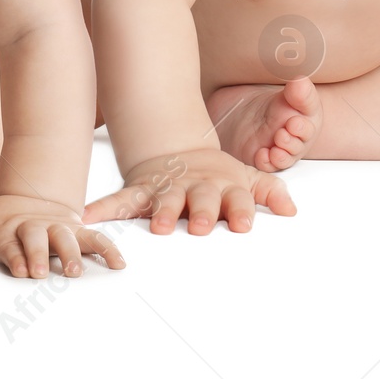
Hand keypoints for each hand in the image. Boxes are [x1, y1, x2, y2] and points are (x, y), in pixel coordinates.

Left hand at [0, 194, 125, 277]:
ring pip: (67, 237)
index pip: (11, 244)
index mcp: (9, 228)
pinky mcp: (77, 231)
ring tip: (74, 272)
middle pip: (38, 239)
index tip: (20, 270)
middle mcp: (35, 227)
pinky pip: (95, 238)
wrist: (29, 199)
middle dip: (39, 255)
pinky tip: (118, 264)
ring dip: (71, 253)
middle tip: (40, 274)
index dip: (15, 256)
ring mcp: (58, 228)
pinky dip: (108, 249)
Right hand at [82, 148, 295, 234]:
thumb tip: (291, 210)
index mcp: (223, 187)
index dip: (240, 211)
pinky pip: (120, 200)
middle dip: (201, 213)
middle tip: (201, 227)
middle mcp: (195, 187)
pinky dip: (104, 208)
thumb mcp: (246, 178)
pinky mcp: (141, 190)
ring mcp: (167, 188)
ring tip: (159, 227)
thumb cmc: (216, 176)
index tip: (243, 225)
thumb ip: (269, 192)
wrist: (177, 151)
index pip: (236, 199)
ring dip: (162, 212)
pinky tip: (88, 217)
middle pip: (200, 200)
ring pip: (164, 200)